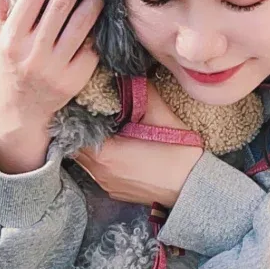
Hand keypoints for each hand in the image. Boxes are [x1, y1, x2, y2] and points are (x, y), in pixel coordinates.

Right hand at [0, 0, 103, 173]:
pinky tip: (98, 18)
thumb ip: (0, 5)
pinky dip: (97, 29)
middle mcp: (33, 54)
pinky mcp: (76, 79)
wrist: (23, 109)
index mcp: (11, 40)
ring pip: (81, 25)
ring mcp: (56, 68)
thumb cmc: (11, 64)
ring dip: (92, 2)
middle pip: (60, 7)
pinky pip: (91, 47)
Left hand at [72, 81, 203, 207]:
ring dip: (91, 148)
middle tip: (92, 116)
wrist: (194, 187)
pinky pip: (99, 173)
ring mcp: (107, 185)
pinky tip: (117, 151)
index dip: (78, 117)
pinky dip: (102, 161)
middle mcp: (101, 172)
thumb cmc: (178, 155)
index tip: (85, 105)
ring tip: (105, 132)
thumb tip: (128, 75)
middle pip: (77, 149)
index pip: (75, 133)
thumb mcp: (160, 116)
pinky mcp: (116, 192)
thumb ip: (141, 92)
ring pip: (86, 162)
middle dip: (82, 132)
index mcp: (106, 154)